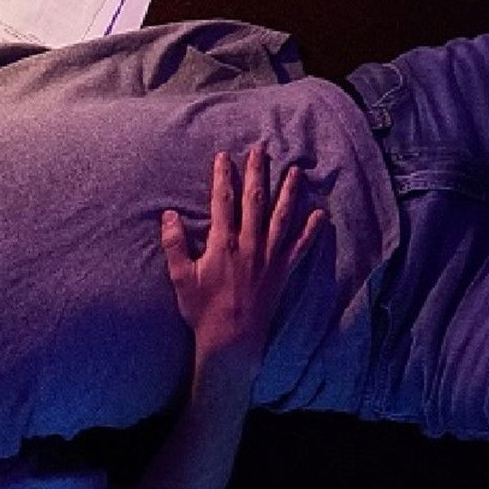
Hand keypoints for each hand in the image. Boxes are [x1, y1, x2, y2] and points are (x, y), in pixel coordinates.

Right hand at [159, 148, 325, 379]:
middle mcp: (249, 244)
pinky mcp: (282, 272)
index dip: (223, 177)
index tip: (223, 156)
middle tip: (261, 150)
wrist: (231, 338)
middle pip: (255, 201)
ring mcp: (269, 257)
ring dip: (288, 193)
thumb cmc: (202, 309)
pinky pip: (300, 247)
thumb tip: (168, 216)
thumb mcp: (180, 277)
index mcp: (222, 243)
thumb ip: (174, 244)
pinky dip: (311, 231)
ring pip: (281, 217)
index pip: (223, 201)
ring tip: (295, 172)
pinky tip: (320, 215)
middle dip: (257, 173)